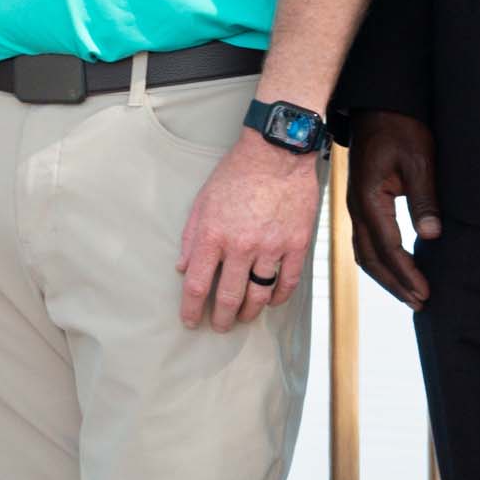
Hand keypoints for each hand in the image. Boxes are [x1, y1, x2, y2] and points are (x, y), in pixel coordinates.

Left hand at [178, 130, 321, 330]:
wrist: (276, 153)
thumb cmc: (236, 174)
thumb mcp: (202, 201)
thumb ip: (191, 236)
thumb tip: (182, 267)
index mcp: (213, 235)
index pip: (196, 284)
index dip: (191, 308)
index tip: (190, 320)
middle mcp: (241, 246)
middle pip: (228, 297)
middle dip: (221, 318)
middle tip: (219, 326)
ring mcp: (271, 247)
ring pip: (259, 295)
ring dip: (249, 312)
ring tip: (243, 318)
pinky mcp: (296, 244)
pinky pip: (288, 282)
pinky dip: (279, 297)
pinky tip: (272, 301)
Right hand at [345, 112, 439, 307]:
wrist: (377, 105)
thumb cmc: (400, 127)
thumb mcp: (419, 160)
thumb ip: (424, 199)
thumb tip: (431, 236)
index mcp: (370, 198)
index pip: (389, 247)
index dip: (407, 273)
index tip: (425, 293)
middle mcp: (357, 207)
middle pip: (371, 258)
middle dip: (394, 284)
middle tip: (419, 302)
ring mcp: (356, 205)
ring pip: (364, 252)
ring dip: (385, 276)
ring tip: (408, 293)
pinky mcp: (361, 201)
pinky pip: (365, 240)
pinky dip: (378, 260)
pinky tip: (393, 267)